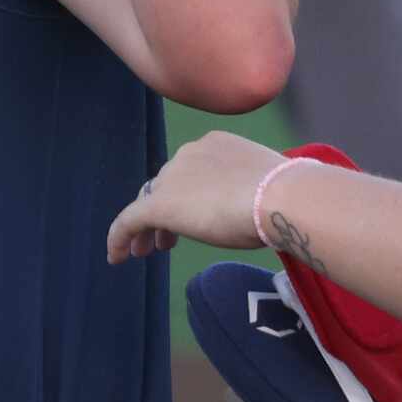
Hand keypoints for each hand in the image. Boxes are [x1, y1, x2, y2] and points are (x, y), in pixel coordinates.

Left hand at [107, 131, 284, 263]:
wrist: (280, 198)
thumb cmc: (285, 196)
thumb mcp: (265, 188)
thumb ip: (249, 193)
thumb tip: (258, 209)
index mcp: (214, 145)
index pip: (189, 171)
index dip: (185, 195)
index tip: (193, 218)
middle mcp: (188, 154)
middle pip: (166, 185)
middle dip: (164, 213)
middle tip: (164, 242)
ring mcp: (172, 177)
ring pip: (148, 202)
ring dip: (145, 228)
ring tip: (143, 251)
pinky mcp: (158, 204)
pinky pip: (128, 221)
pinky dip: (119, 238)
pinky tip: (117, 256)